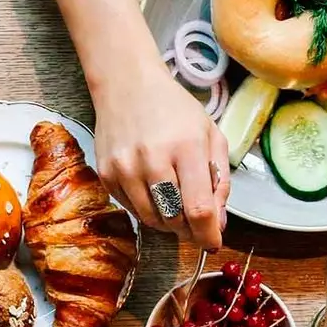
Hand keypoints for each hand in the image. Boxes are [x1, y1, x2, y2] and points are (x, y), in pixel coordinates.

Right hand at [94, 57, 229, 248]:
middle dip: (190, 229)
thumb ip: (220, 181)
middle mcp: (152, 159)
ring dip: (168, 222)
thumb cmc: (175, 109)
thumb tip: (217, 224)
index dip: (208, 234)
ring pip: (152, 220)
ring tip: (175, 202)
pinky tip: (153, 189)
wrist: (127, 85)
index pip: (199, 208)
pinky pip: (132, 209)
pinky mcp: (107, 174)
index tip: (213, 242)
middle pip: (174, 220)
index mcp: (186, 147)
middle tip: (195, 220)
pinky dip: (148, 208)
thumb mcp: (211, 135)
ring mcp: (125, 168)